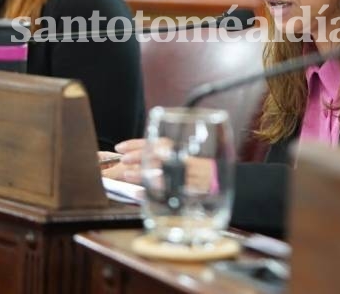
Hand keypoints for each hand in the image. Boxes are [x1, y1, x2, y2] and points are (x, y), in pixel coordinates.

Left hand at [102, 139, 216, 190]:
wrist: (219, 184)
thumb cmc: (196, 170)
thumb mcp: (182, 156)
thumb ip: (163, 154)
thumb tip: (133, 154)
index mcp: (183, 151)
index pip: (159, 142)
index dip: (137, 144)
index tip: (120, 147)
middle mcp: (186, 163)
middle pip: (162, 156)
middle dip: (140, 156)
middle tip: (123, 159)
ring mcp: (189, 179)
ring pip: (164, 176)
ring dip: (143, 175)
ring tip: (127, 175)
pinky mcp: (190, 196)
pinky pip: (169, 196)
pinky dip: (152, 195)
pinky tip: (138, 194)